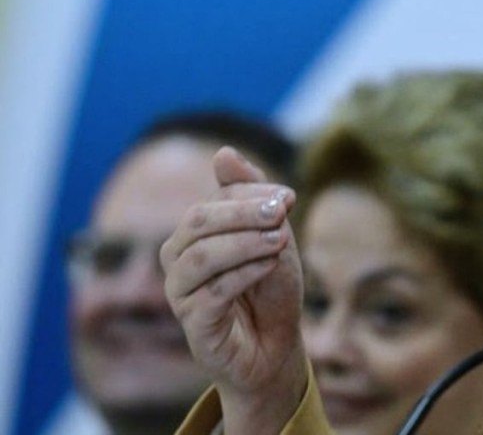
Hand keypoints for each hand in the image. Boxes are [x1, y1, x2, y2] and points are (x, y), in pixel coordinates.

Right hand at [161, 146, 306, 432]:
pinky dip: (244, 274)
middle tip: (282, 212)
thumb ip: (251, 196)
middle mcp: (178, 260)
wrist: (276, 344)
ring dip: (245, 243)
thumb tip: (224, 152)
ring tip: (281, 240)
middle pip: (198, 223)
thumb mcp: (271, 235)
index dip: (249, 195)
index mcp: (194, 234)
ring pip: (201, 258)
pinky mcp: (193, 324)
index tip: (289, 198)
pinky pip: (212, 293)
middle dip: (242, 213)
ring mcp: (181, 293)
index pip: (212, 201)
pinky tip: (270, 265)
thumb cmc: (270, 288)